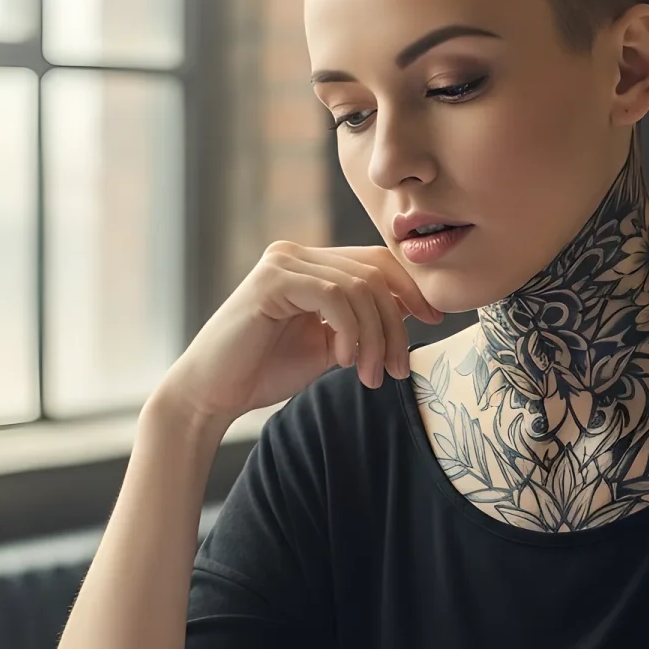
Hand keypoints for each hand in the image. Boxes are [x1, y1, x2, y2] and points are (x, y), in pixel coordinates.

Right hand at [157, 241, 442, 423]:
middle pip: (374, 274)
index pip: (376, 262)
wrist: (213, 395)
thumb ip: (362, 323)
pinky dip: (350, 331)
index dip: (411, 288)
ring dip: (375, 337)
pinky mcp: (272, 281)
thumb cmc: (265, 372)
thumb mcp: (329, 345)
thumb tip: (412, 307)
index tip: (434, 321)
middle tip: (395, 370)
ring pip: (359, 287)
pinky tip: (343, 360)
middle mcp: (295, 254)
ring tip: (369, 375)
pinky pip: (334, 296)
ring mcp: (282, 263)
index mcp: (309, 264)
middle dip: (395, 325)